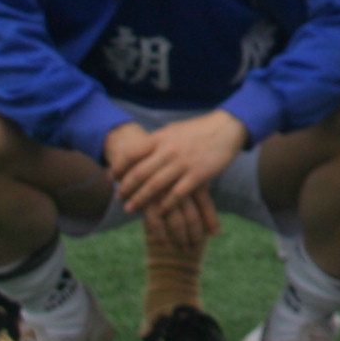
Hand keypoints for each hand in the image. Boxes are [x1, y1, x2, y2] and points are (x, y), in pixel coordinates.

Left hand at [108, 111, 246, 240]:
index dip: (120, 167)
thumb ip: (157, 142)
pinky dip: (166, 204)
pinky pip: (177, 193)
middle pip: (140, 173)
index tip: (112, 178)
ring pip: (155, 185)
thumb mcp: (173, 130)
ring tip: (130, 209)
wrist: (227, 128)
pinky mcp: (198, 175)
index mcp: (161, 138)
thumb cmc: (199, 130)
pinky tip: (159, 212)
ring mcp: (183, 163)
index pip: (132, 153)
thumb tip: (140, 151)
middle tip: (119, 199)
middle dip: (126, 188)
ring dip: (140, 199)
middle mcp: (169, 151)